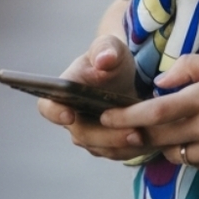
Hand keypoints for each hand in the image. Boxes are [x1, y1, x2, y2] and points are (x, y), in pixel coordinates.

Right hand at [37, 34, 142, 158]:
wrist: (123, 74)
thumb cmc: (110, 58)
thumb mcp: (110, 46)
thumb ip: (105, 49)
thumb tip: (104, 59)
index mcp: (65, 90)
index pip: (49, 106)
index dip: (55, 113)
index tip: (70, 115)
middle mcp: (71, 116)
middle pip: (81, 134)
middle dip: (106, 136)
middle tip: (132, 132)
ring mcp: (87, 132)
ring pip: (99, 147)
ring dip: (120, 145)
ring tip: (144, 137)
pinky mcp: (104, 142)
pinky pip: (114, 151)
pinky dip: (131, 149)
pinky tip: (150, 142)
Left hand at [100, 54, 198, 175]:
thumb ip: (193, 66)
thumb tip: (162, 80)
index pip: (157, 111)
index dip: (127, 116)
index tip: (105, 115)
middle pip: (159, 137)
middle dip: (137, 133)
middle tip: (123, 127)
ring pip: (177, 154)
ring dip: (168, 142)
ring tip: (177, 127)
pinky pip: (198, 165)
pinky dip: (192, 153)